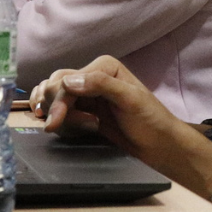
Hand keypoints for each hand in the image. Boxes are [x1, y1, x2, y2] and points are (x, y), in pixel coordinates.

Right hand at [31, 55, 187, 163]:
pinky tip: (81, 129)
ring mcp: (87, 94)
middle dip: (59, 110)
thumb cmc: (150, 120)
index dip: (60, 102)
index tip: (57, 122)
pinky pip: (60, 113)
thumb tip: (67, 82)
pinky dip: (63, 123)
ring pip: (54, 101)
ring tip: (90, 127)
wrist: (157, 144)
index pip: (66, 81)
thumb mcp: (130, 99)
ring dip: (63, 118)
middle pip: (54, 88)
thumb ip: (101, 85)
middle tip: (84, 126)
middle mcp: (92, 76)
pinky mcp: (85, 111)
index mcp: (103, 66)